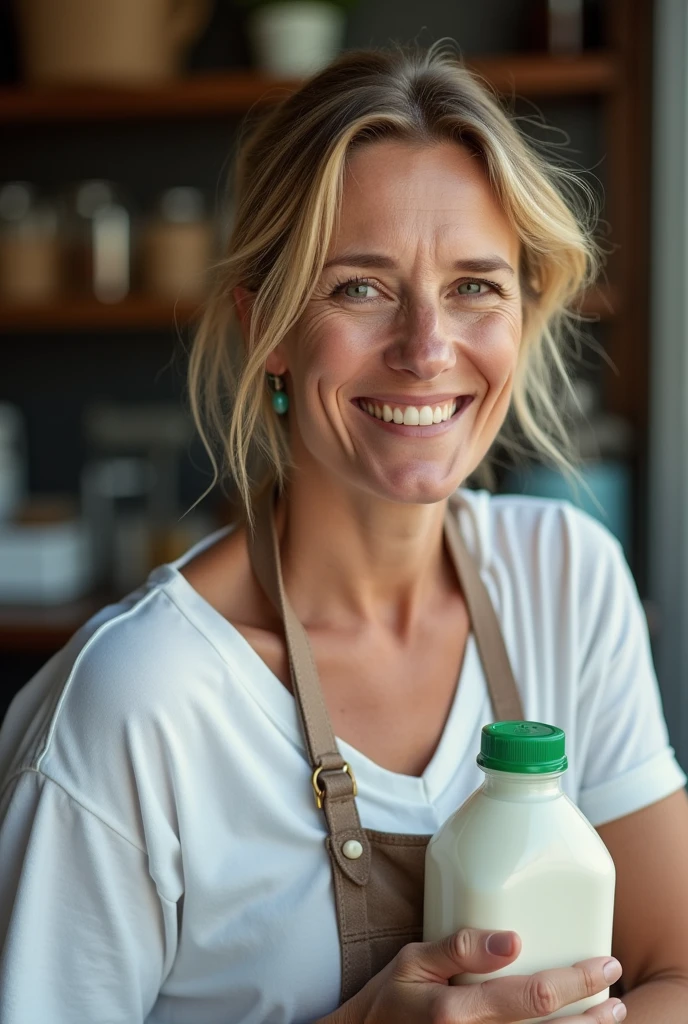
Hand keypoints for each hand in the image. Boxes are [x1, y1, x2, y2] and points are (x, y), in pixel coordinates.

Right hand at [324, 928, 624, 1023]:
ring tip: (610, 1018)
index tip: (605, 964)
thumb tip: (513, 939)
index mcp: (457, 1012)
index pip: (534, 998)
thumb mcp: (414, 960)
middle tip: (617, 996)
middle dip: (593, 1016)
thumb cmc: (391, 999)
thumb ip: (460, 947)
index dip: (577, 982)